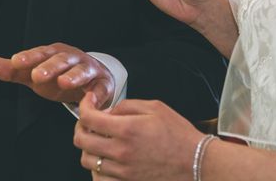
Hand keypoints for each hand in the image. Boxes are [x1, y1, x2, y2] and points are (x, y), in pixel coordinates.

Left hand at [0, 43, 114, 107]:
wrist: (93, 78)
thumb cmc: (59, 75)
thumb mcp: (35, 73)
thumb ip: (14, 70)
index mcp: (53, 54)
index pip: (39, 54)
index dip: (29, 58)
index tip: (16, 62)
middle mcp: (72, 58)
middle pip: (61, 60)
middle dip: (50, 67)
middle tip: (36, 76)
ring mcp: (89, 69)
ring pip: (82, 71)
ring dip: (74, 76)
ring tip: (64, 82)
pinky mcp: (102, 84)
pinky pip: (101, 88)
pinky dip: (98, 93)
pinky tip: (90, 98)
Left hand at [74, 92, 203, 180]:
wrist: (195, 161)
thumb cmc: (178, 135)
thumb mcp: (155, 107)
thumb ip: (127, 106)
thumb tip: (108, 111)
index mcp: (127, 129)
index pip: (89, 118)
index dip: (84, 106)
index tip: (88, 102)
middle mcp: (121, 151)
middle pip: (81, 140)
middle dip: (81, 125)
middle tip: (89, 120)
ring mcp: (122, 170)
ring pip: (86, 160)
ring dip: (88, 146)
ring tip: (98, 138)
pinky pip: (99, 177)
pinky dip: (97, 167)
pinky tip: (105, 158)